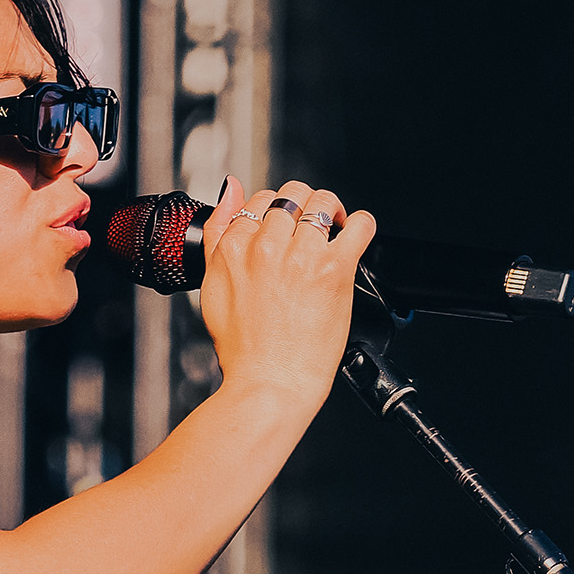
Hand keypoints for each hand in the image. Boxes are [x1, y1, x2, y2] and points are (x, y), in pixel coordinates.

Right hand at [198, 175, 376, 415]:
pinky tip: (353, 237)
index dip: (274, 212)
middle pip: (292, 195)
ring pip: (323, 202)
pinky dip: (361, 225)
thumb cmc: (244, 349)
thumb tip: (230, 190)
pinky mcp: (334, 269)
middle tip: (309, 230)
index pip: (259, 200)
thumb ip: (219, 233)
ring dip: (331, 212)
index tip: (283, 230)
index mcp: (235, 248)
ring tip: (332, 231)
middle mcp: (266, 246)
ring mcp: (302, 256)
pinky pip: (359, 225)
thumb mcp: (212, 287)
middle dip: (303, 207)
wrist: (270, 383)